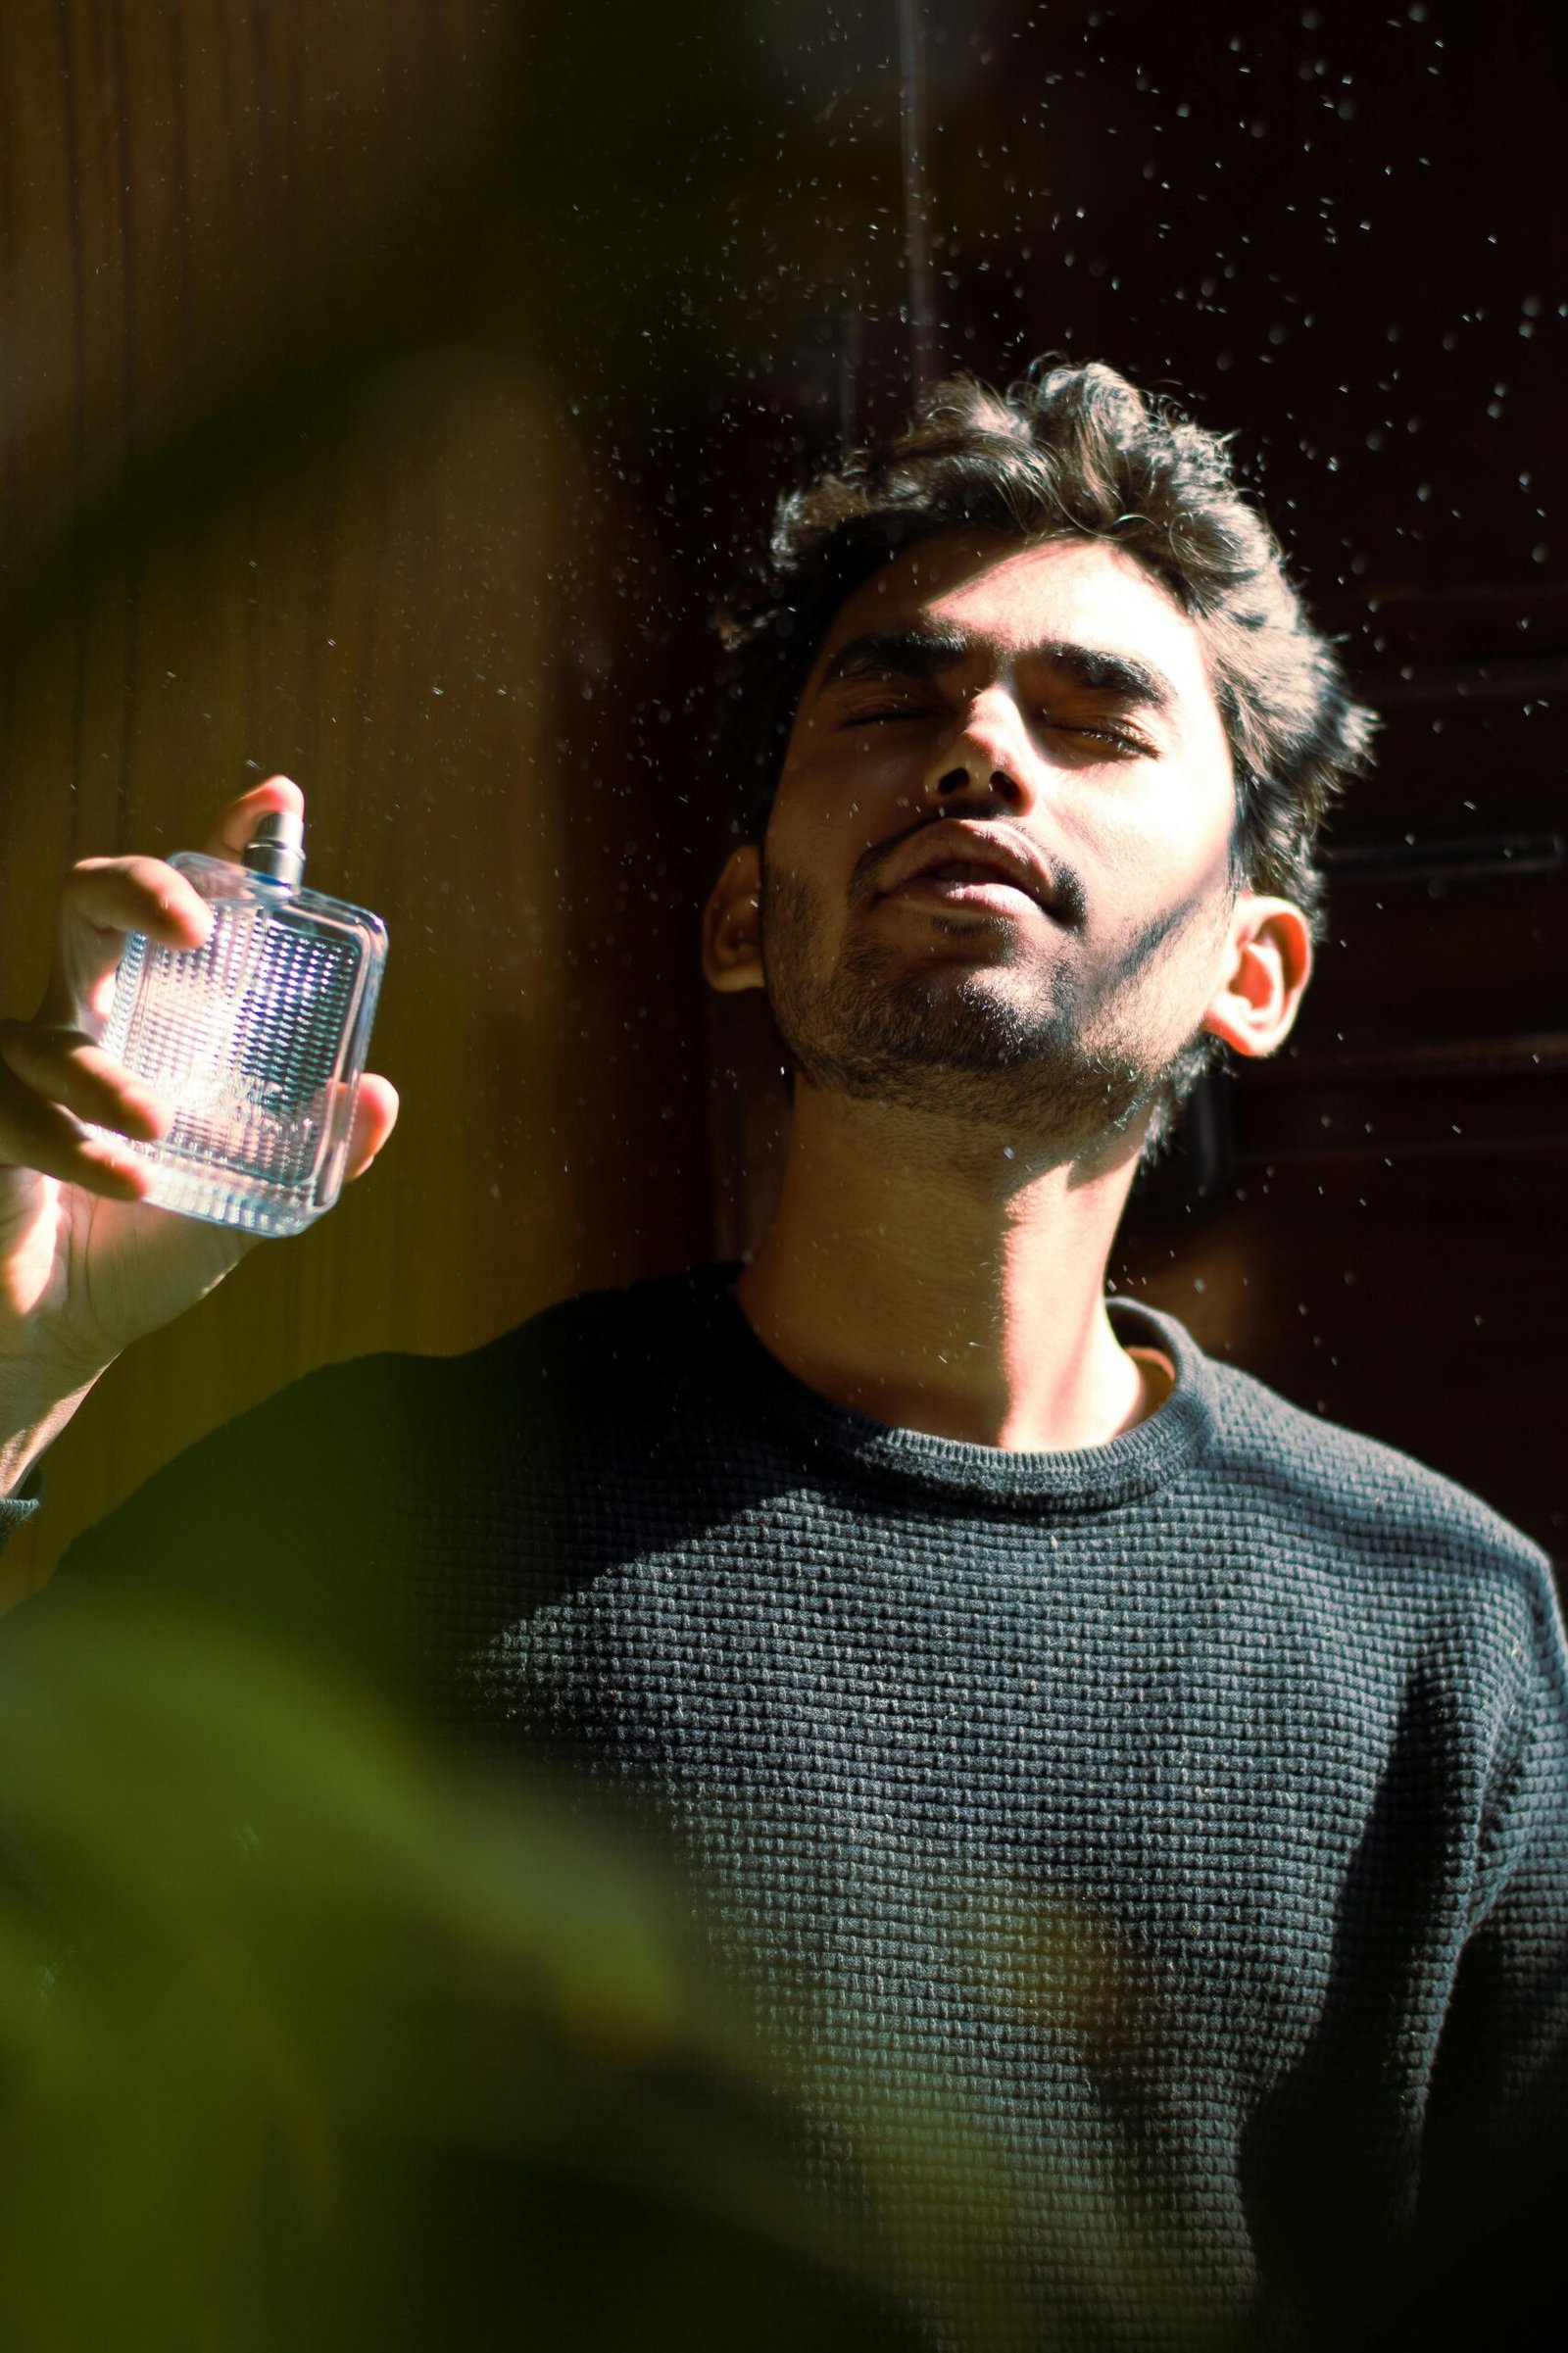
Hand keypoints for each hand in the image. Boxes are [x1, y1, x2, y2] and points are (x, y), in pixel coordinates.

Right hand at [0, 778, 397, 1485]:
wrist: (63, 1332)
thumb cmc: (146, 1249)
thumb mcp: (256, 1196)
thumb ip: (321, 1149)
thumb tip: (382, 1094)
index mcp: (155, 1019)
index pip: (186, 910)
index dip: (229, 851)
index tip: (277, 802)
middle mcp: (87, 1017)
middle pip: (88, 900)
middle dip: (140, 889)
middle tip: (193, 926)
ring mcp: (27, 1062)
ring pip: (49, 1024)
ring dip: (103, 1078)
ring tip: (155, 1130)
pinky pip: (20, 1109)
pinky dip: (77, 1144)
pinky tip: (124, 1180)